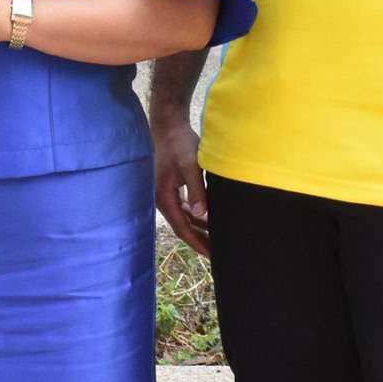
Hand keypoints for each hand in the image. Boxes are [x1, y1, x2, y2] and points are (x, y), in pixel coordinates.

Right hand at [152, 117, 209, 257]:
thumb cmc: (179, 144)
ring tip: (218, 237)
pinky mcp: (173, 188)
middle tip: (218, 253)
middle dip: (199, 240)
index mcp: (165, 197)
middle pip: (183, 226)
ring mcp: (168, 194)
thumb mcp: (189, 166)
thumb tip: (201, 215)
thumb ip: (196, 190)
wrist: (169, 126)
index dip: (197, 243)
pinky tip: (210, 217)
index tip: (212, 255)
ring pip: (185, 218)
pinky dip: (197, 215)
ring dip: (199, 228)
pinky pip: (186, 208)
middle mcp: (164, 199)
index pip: (182, 228)